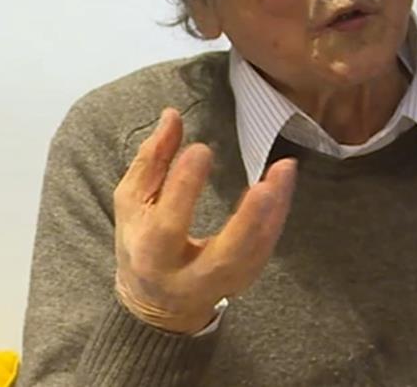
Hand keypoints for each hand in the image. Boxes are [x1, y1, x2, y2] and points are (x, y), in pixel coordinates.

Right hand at [113, 107, 296, 333]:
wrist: (158, 302)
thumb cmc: (141, 242)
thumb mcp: (132, 202)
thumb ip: (152, 159)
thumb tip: (172, 115)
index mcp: (152, 255)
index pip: (167, 225)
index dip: (184, 188)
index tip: (201, 150)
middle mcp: (189, 277)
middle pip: (224, 256)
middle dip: (248, 220)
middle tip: (264, 184)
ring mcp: (222, 283)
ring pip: (255, 253)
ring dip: (274, 213)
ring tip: (284, 169)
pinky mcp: (244, 279)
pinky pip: (266, 250)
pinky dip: (277, 217)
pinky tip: (283, 185)